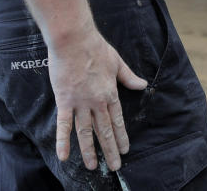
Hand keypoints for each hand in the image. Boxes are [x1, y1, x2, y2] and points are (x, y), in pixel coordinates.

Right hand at [49, 28, 147, 171]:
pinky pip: (63, 124)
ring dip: (90, 151)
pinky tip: (64, 156)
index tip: (125, 150)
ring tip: (94, 167)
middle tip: (115, 166)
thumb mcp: (117, 61)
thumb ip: (128, 77)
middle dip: (110, 150)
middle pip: (105, 130)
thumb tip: (143, 85)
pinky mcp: (64, 100)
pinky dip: (63, 141)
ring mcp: (80, 102)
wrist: (74, 39)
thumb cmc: (95, 47)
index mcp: (110, 92)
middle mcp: (97, 101)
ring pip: (86, 132)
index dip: (121, 136)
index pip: (118, 120)